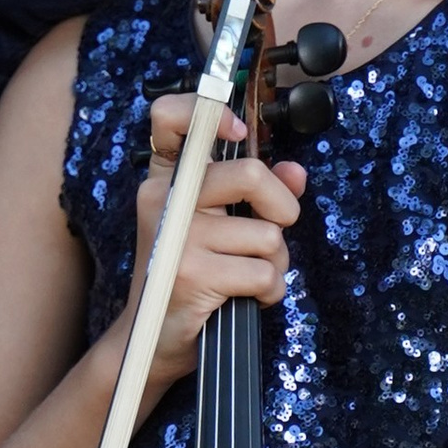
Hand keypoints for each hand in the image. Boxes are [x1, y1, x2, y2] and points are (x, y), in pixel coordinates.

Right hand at [123, 94, 304, 404]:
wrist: (152, 338)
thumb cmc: (190, 275)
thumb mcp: (220, 225)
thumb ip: (258, 194)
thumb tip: (295, 172)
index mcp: (167, 178)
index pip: (169, 116)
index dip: (209, 109)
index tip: (238, 130)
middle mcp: (164, 200)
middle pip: (251, 174)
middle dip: (283, 208)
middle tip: (274, 229)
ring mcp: (176, 238)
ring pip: (268, 236)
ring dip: (274, 263)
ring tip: (246, 276)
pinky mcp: (192, 276)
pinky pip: (264, 274)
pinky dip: (268, 292)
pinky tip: (244, 298)